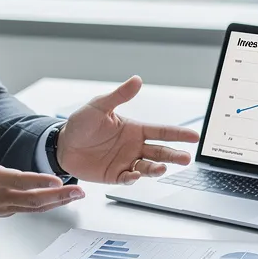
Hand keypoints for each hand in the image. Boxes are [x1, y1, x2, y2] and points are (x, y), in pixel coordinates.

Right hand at [0, 108, 85, 219]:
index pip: (20, 181)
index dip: (39, 181)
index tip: (57, 180)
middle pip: (34, 200)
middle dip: (59, 196)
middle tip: (78, 191)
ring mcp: (1, 207)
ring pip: (33, 208)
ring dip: (55, 202)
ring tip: (74, 196)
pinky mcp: (2, 212)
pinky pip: (26, 210)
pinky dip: (43, 206)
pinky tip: (55, 201)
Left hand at [57, 76, 200, 184]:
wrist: (63, 145)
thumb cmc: (81, 123)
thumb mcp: (99, 106)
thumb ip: (119, 96)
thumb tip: (137, 80)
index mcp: (135, 130)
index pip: (161, 132)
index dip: (178, 134)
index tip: (194, 137)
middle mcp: (134, 146)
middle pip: (160, 152)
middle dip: (175, 155)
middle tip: (187, 159)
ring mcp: (126, 162)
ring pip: (148, 167)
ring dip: (157, 168)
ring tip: (162, 168)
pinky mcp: (115, 175)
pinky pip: (129, 178)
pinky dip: (134, 178)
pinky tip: (135, 175)